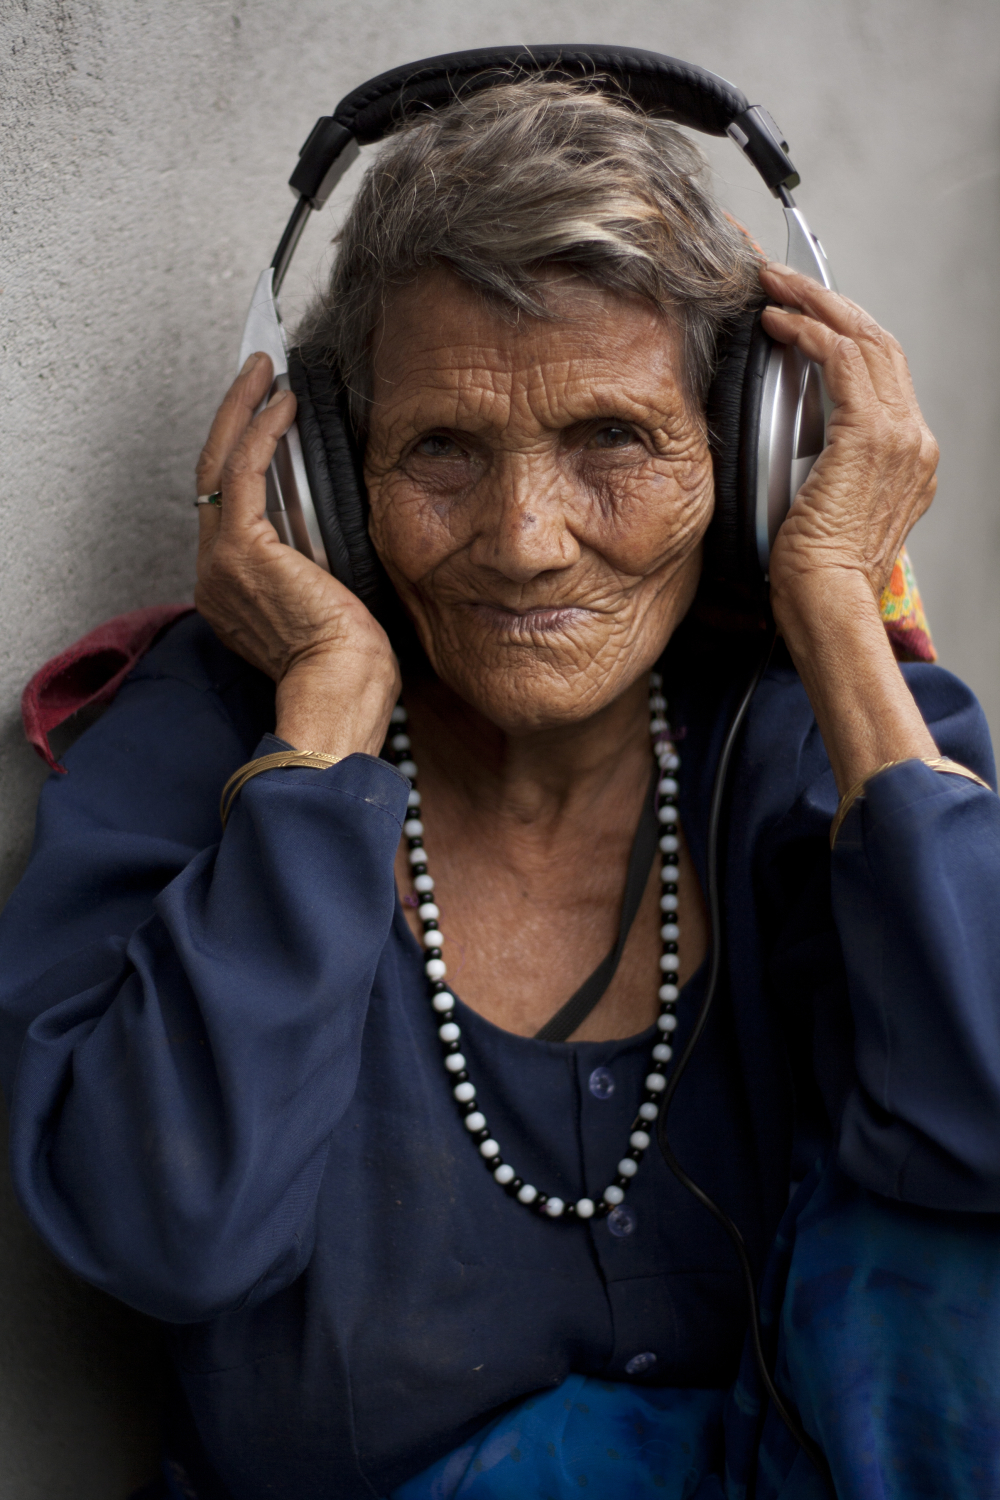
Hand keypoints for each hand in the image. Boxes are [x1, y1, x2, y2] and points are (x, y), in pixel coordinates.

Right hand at [194, 352, 399, 757]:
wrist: (341, 693)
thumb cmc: (352, 669)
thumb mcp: (334, 606)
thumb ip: (323, 566)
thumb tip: (346, 528)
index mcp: (233, 593)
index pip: (231, 508)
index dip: (244, 457)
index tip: (267, 419)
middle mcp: (214, 575)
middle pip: (212, 477)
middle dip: (233, 418)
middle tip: (256, 374)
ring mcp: (220, 561)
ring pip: (219, 463)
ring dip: (242, 409)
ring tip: (264, 370)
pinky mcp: (241, 547)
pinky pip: (243, 468)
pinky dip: (261, 428)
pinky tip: (284, 400)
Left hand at [759, 262, 938, 617]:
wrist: (827, 602)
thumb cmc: (814, 574)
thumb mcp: (826, 510)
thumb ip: (827, 470)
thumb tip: (795, 446)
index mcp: (909, 458)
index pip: (883, 373)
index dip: (844, 333)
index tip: (805, 316)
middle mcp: (913, 440)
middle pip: (880, 343)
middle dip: (830, 303)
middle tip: (785, 281)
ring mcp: (900, 435)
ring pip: (865, 339)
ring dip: (815, 305)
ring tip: (774, 287)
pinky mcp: (870, 435)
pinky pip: (842, 360)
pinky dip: (807, 333)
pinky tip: (776, 324)